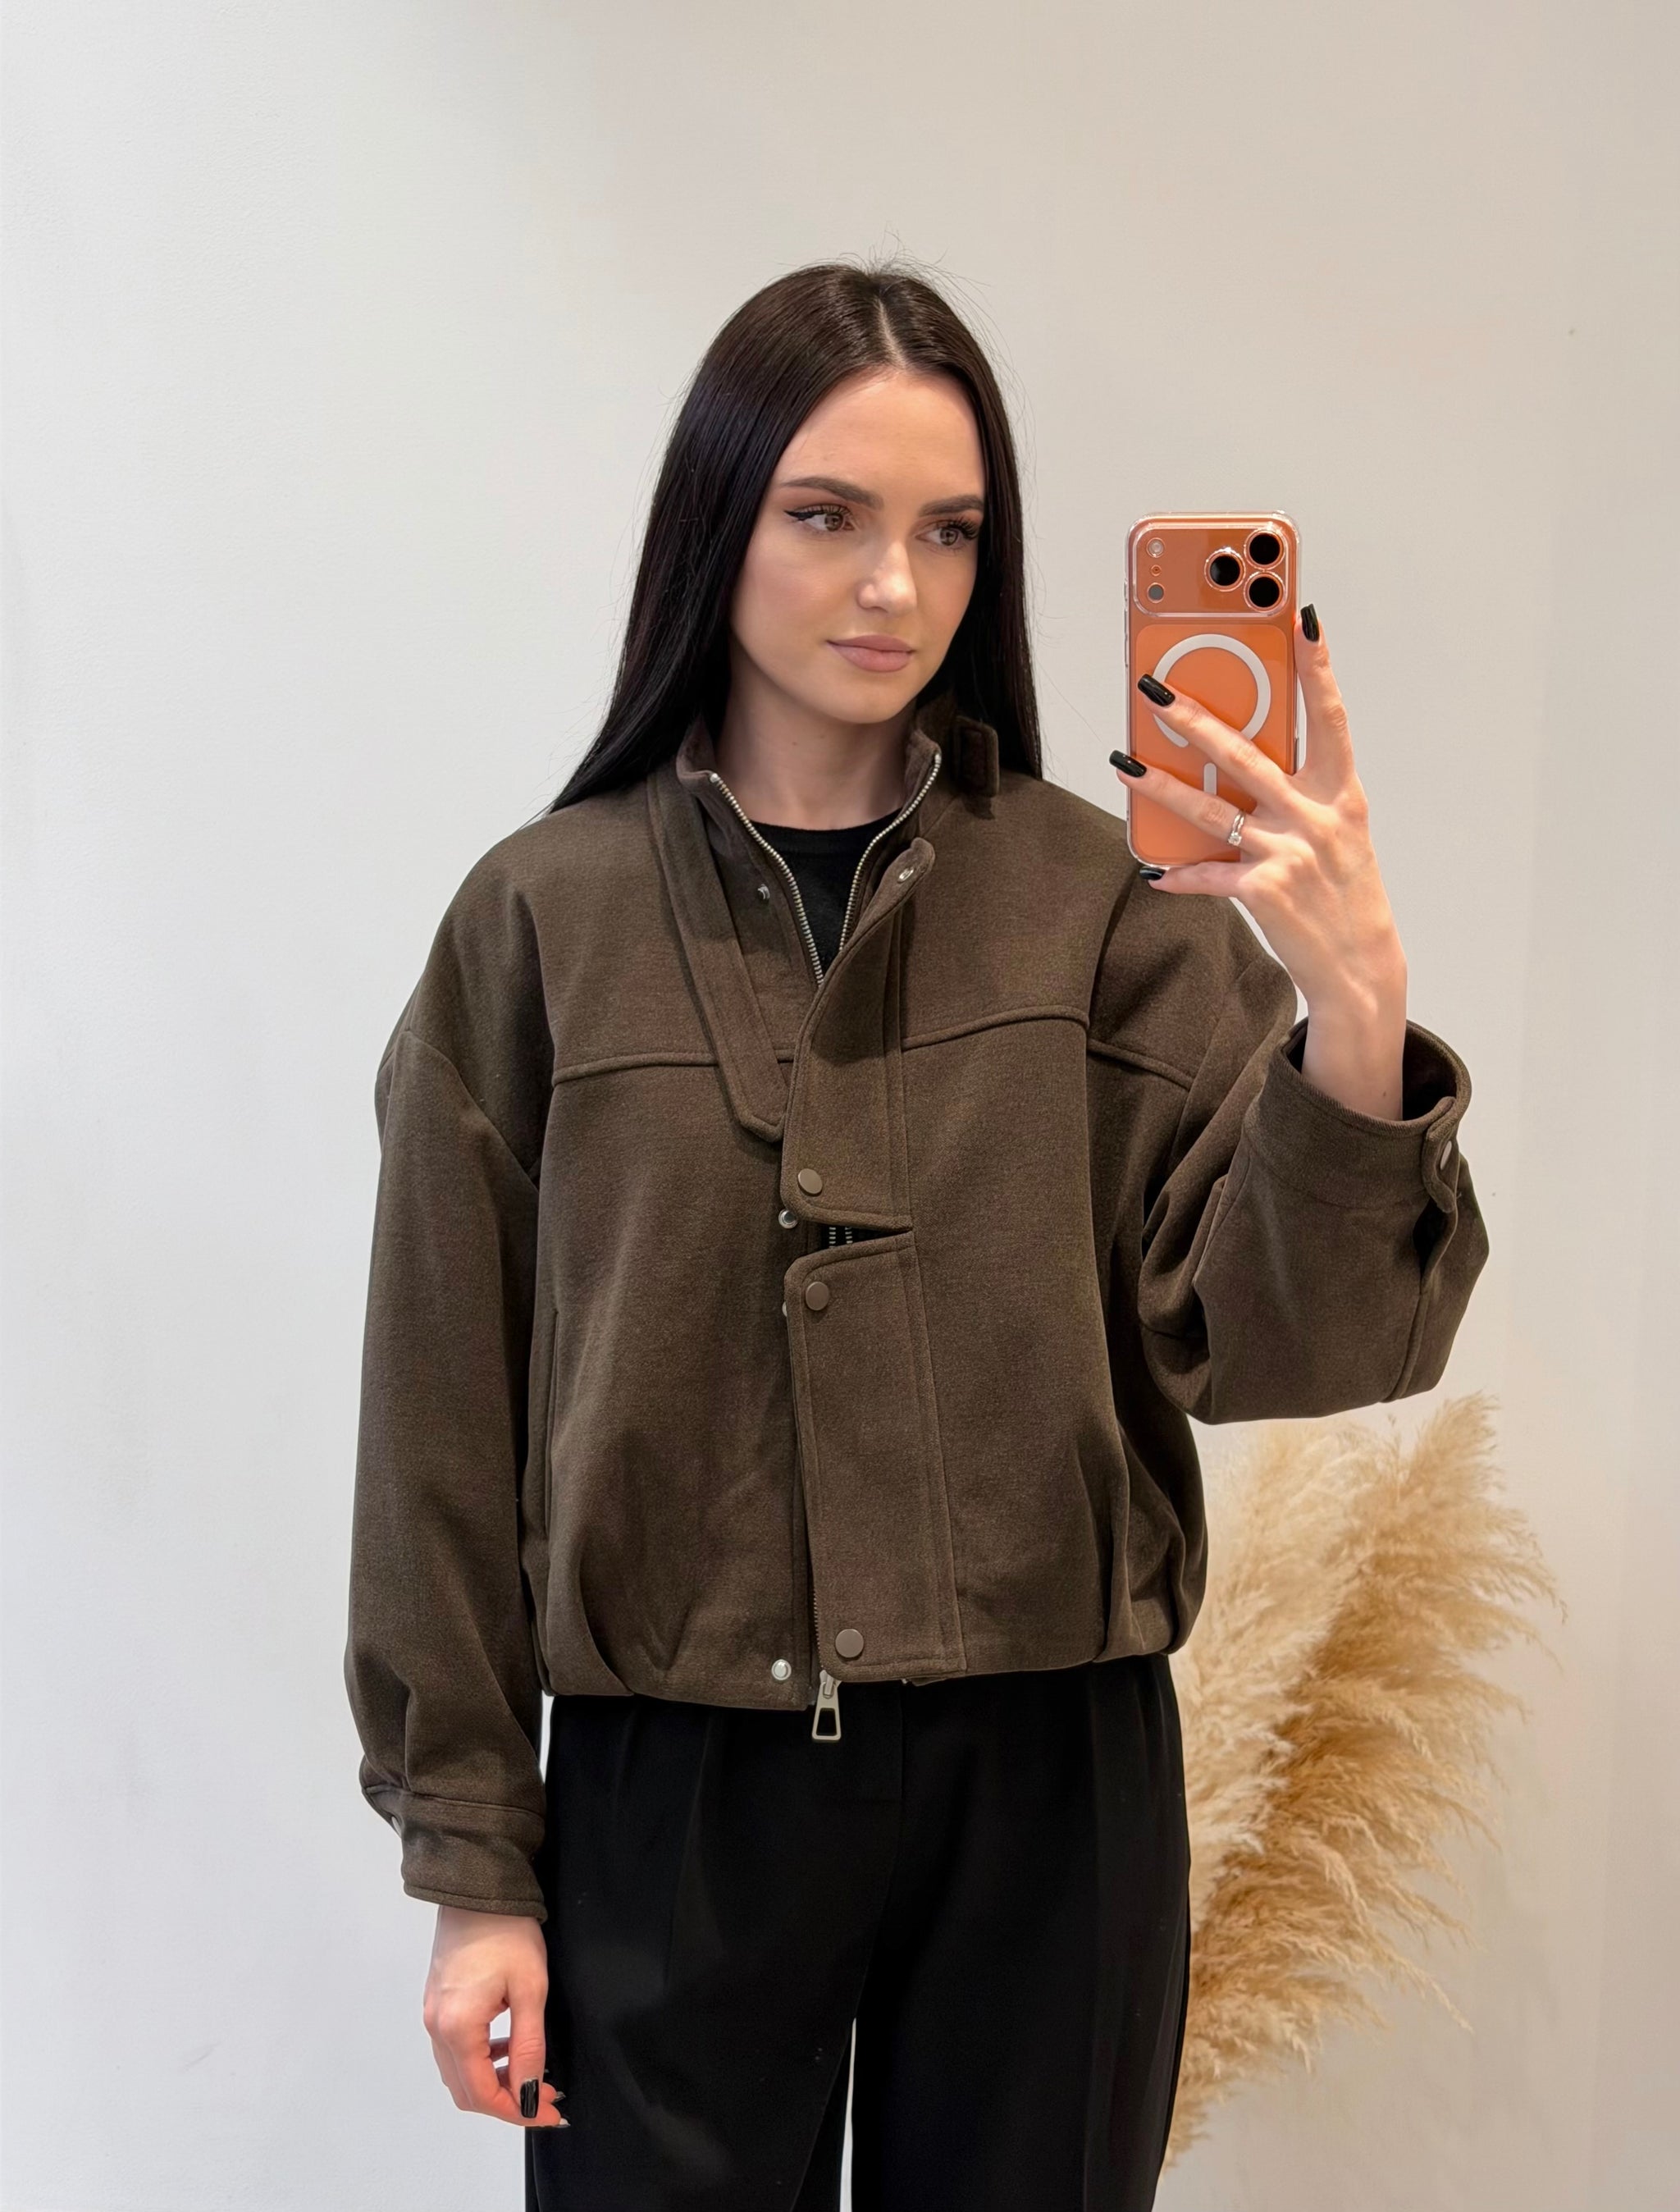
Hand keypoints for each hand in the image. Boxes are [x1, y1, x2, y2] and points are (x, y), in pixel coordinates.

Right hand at [422, 1906, 567, 2130]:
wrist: (476, 1887)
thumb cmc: (509, 1934)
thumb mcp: (530, 1990)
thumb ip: (528, 2046)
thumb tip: (529, 2093)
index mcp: (457, 2029)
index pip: (482, 2094)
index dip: (516, 2111)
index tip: (549, 2111)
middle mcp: (436, 2029)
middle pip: (465, 2090)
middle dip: (505, 2100)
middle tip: (544, 2093)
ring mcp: (431, 2015)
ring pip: (458, 2072)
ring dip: (493, 2081)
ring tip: (532, 2071)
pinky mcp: (435, 2003)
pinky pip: (454, 2049)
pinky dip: (481, 2060)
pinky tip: (509, 2045)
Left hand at [1115, 606, 1408, 1119]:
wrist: (1359, 968)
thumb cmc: (1344, 892)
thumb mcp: (1338, 832)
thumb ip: (1300, 792)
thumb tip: (1241, 757)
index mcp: (1342, 794)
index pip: (1330, 716)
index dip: (1317, 666)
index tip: (1303, 616)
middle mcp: (1318, 817)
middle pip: (1248, 754)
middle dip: (1197, 718)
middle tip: (1156, 689)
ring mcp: (1289, 853)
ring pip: (1212, 809)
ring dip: (1161, 785)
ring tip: (1123, 763)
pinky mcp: (1264, 891)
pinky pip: (1207, 874)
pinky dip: (1177, 875)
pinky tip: (1151, 871)